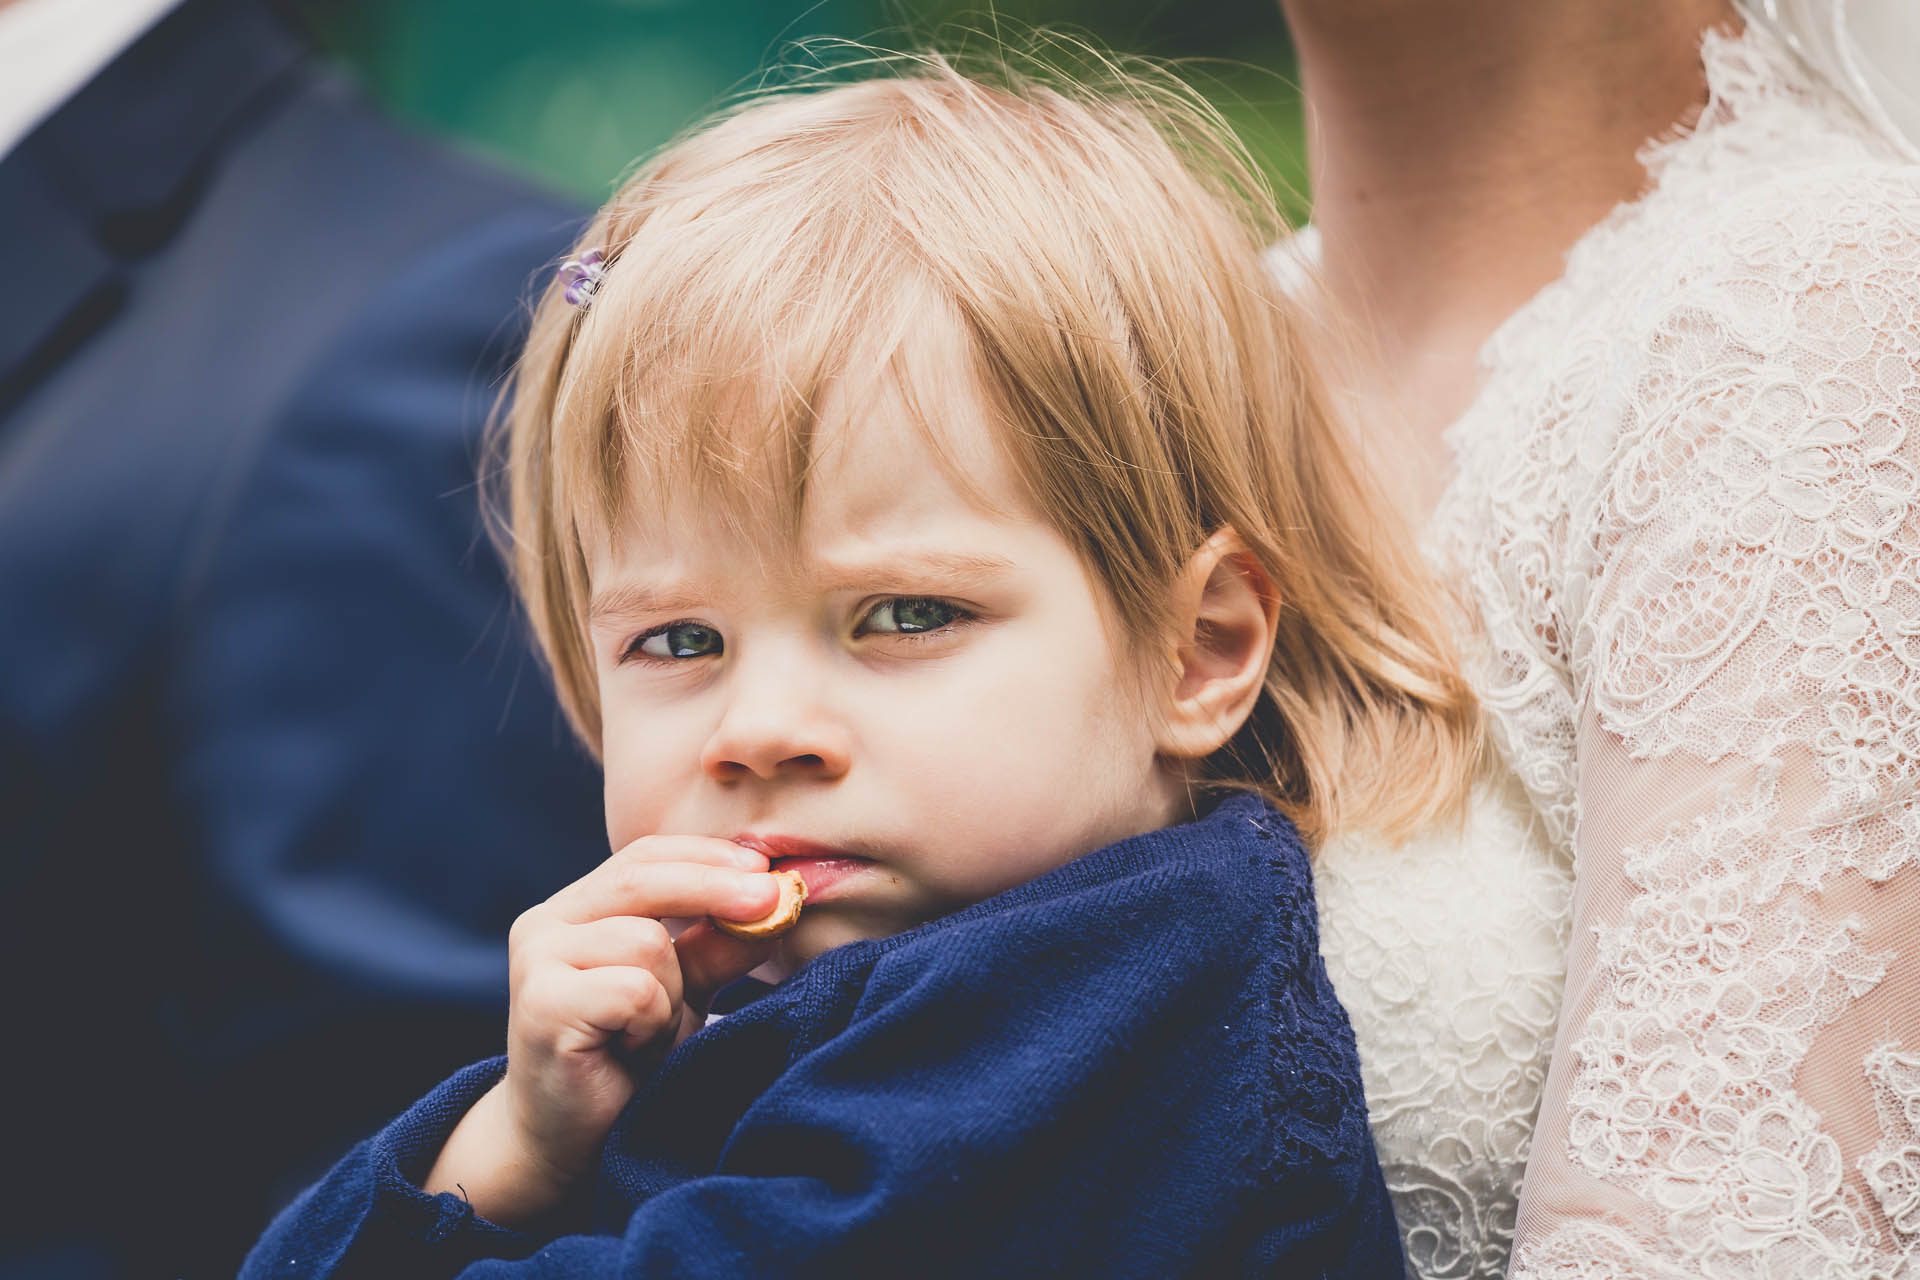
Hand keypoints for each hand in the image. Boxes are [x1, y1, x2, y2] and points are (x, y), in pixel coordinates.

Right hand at [423, 835, 779, 1224]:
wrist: (571, 1142)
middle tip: (774, 898)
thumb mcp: (684, 989)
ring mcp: (536, 961)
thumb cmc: (627, 1059)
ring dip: (672, 993)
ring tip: (649, 1034)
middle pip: (643, 877)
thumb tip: (778, 897)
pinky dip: (652, 1022)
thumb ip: (718, 943)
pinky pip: (635, 989)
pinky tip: (630, 1051)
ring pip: (647, 941)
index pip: (645, 855)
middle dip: (717, 888)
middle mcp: (546, 924)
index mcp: (574, 908)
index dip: (708, 855)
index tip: (767, 869)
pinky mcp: (542, 1005)